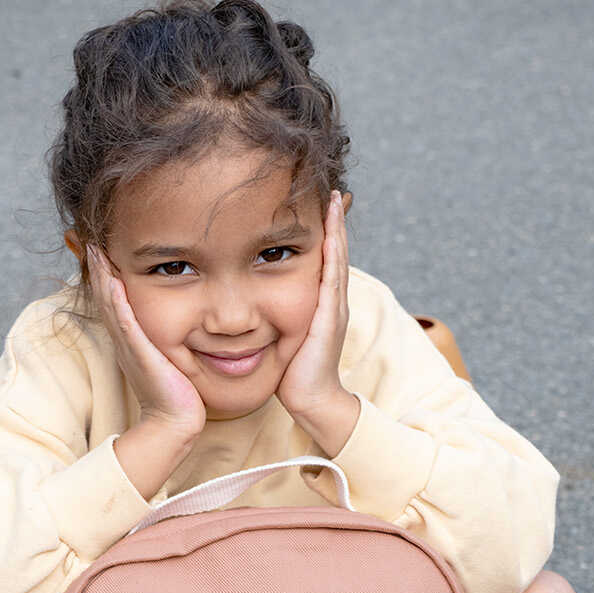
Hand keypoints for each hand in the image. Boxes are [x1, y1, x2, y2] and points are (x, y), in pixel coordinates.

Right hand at [87, 245, 206, 437]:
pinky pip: (126, 323)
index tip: (101, 249)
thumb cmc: (175, 393)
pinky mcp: (140, 353)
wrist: (175, 421)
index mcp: (129, 340)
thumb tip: (174, 324)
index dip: (105, 275)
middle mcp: (124, 341)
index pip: (113, 301)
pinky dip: (118, 301)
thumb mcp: (165, 358)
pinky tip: (114, 282)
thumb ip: (161, 340)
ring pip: (111, 305)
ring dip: (102, 277)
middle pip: (105, 298)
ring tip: (96, 251)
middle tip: (91, 242)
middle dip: (98, 269)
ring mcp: (129, 347)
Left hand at [274, 190, 349, 421]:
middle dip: (336, 222)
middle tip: (335, 192)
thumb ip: (276, 318)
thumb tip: (256, 307)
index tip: (321, 206)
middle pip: (336, 253)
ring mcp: (333, 308)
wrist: (311, 400)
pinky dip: (334, 254)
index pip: (324, 261)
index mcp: (321, 304)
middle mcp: (332, 301)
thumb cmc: (294, 374)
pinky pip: (332, 278)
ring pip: (337, 260)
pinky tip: (331, 234)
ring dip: (337, 229)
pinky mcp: (328, 318)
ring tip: (335, 201)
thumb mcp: (284, 337)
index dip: (325, 233)